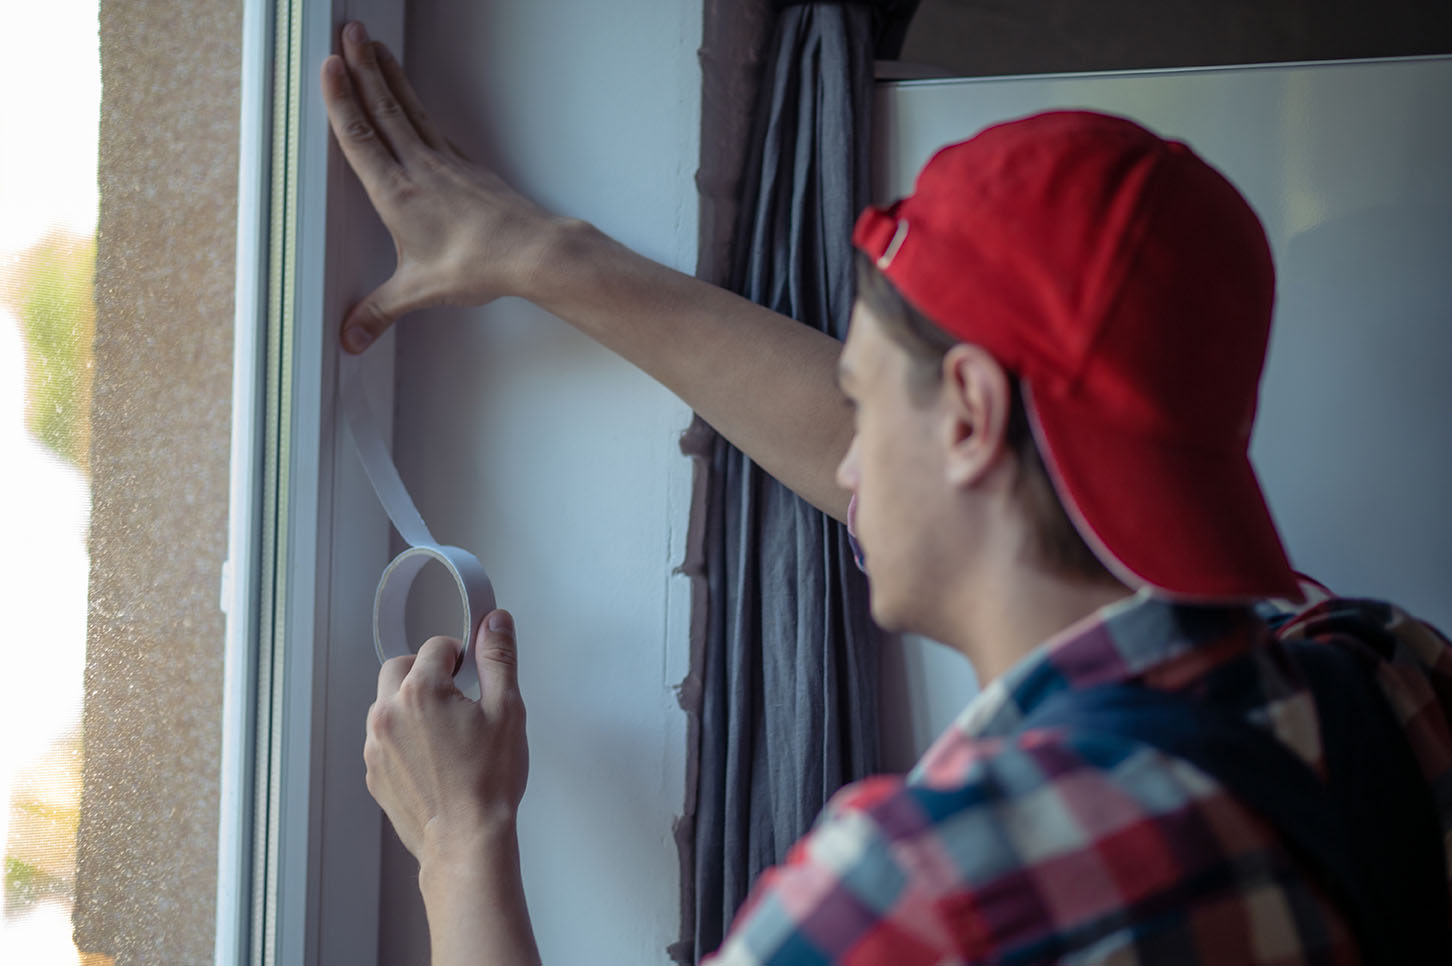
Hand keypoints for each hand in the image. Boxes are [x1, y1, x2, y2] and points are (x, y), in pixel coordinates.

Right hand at [321, 21, 565, 352]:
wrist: (531, 253)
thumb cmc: (478, 265)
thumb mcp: (418, 292)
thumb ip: (380, 311)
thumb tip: (352, 337)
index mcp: (398, 194)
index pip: (361, 137)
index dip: (341, 100)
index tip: (330, 64)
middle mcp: (420, 169)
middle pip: (384, 109)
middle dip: (363, 67)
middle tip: (349, 30)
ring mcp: (447, 163)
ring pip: (410, 110)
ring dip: (390, 77)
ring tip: (375, 47)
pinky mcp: (468, 167)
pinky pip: (434, 128)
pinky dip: (418, 108)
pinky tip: (414, 103)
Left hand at [364, 609, 527, 859]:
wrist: (467, 842)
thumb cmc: (488, 782)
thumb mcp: (507, 709)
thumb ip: (498, 657)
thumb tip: (495, 622)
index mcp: (421, 691)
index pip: (436, 646)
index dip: (461, 656)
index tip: (474, 676)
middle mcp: (388, 714)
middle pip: (400, 668)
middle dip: (427, 672)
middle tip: (458, 697)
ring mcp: (375, 746)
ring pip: (387, 703)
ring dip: (411, 705)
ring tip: (447, 733)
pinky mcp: (374, 773)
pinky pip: (383, 738)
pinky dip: (403, 738)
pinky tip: (434, 759)